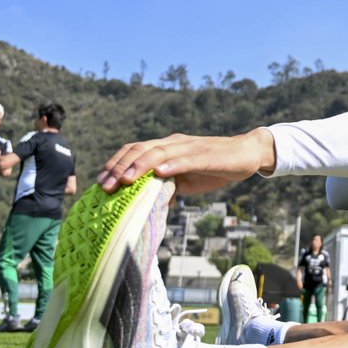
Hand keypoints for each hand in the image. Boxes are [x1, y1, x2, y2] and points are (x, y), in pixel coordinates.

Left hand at [97, 128, 276, 193]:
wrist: (246, 154)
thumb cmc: (215, 167)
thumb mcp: (187, 179)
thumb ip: (168, 186)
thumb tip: (150, 204)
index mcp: (167, 147)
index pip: (134, 150)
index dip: (116, 163)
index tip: (101, 181)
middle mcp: (174, 143)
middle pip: (140, 149)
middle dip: (120, 167)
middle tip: (105, 186)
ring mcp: (189, 148)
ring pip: (158, 152)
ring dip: (139, 166)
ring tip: (125, 180)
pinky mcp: (206, 155)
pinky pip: (185, 159)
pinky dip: (171, 165)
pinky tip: (159, 173)